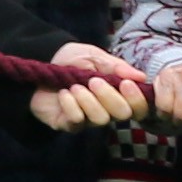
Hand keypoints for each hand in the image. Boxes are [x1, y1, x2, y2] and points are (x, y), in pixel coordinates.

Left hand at [28, 42, 145, 133]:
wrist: (40, 64)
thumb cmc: (70, 60)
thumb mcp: (93, 56)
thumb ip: (116, 66)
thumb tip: (141, 76)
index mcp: (117, 93)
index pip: (138, 106)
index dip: (137, 98)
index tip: (125, 83)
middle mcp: (106, 109)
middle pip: (123, 114)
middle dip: (110, 97)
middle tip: (94, 81)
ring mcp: (88, 119)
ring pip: (101, 119)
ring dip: (89, 100)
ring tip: (75, 86)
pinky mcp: (69, 124)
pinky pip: (78, 121)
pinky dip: (71, 106)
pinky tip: (63, 94)